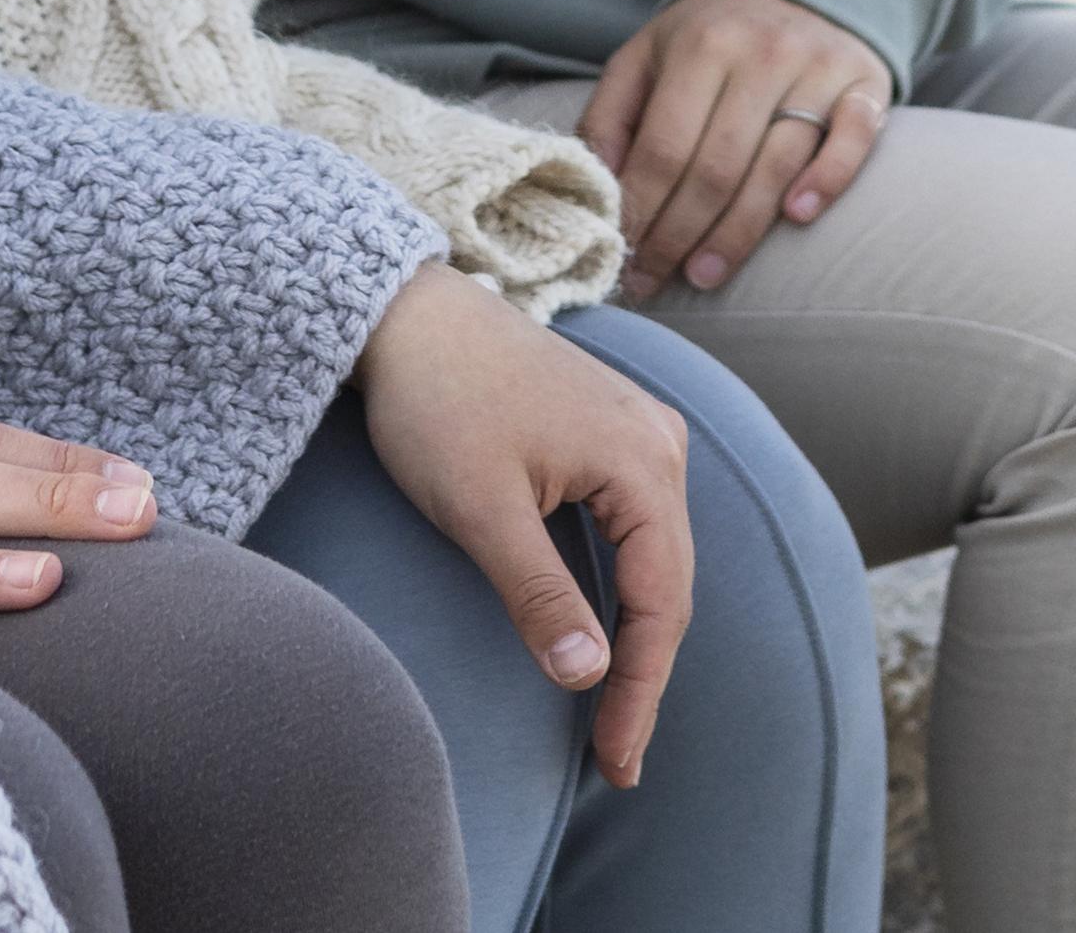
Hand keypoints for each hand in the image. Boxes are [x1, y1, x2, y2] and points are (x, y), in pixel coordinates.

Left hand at [357, 267, 697, 785]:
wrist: (406, 313)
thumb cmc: (437, 402)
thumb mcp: (479, 509)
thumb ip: (538, 593)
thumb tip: (589, 676)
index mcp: (642, 461)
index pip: (661, 602)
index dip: (641, 689)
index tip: (617, 762)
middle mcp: (659, 444)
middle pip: (669, 583)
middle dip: (644, 674)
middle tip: (616, 758)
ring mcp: (641, 433)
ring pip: (656, 556)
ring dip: (639, 632)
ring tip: (616, 708)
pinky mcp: (612, 431)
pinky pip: (638, 525)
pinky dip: (627, 585)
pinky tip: (608, 626)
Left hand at [583, 0, 892, 298]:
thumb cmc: (708, 37)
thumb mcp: (645, 55)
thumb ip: (610, 115)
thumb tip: (595, 182)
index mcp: (702, 46)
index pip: (665, 147)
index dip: (641, 209)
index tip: (619, 255)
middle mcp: (763, 54)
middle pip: (717, 167)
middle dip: (678, 235)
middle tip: (652, 280)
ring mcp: (820, 68)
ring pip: (777, 166)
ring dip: (738, 233)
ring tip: (703, 275)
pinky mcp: (866, 85)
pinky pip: (854, 140)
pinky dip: (828, 180)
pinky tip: (798, 217)